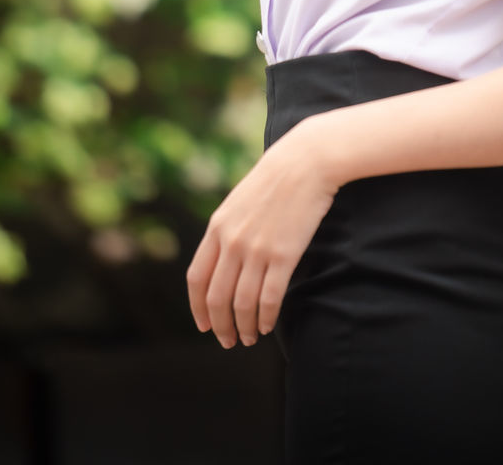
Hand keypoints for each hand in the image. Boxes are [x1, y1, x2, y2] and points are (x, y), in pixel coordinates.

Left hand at [186, 118, 338, 347]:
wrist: (305, 161)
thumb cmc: (274, 180)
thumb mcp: (238, 201)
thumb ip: (226, 230)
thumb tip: (220, 262)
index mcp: (217, 227)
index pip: (197, 279)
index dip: (198, 308)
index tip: (204, 325)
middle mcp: (232, 241)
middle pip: (217, 297)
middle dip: (220, 325)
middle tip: (228, 341)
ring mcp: (257, 249)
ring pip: (242, 303)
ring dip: (243, 327)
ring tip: (248, 338)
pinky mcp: (283, 255)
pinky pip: (269, 298)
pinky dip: (265, 317)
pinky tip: (267, 325)